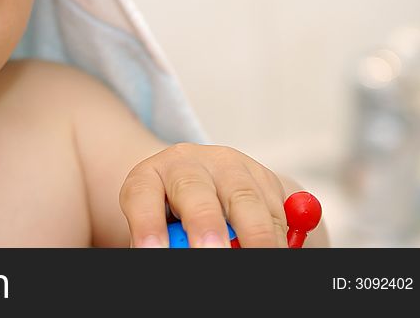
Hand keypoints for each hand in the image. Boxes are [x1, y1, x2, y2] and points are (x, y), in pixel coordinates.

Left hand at [119, 143, 287, 247]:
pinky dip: (276, 234)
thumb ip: (163, 241)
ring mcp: (225, 165)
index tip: (153, 251)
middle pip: (194, 190)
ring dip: (255, 235)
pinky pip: (274, 205)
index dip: (147, 225)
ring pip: (244, 197)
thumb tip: (168, 251)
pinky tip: (271, 247)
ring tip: (256, 256)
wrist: (194, 182)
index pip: (142, 196)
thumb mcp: (155, 224)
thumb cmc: (167, 215)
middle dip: (205, 225)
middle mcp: (185, 163)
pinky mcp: (260, 174)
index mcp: (148, 177)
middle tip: (211, 251)